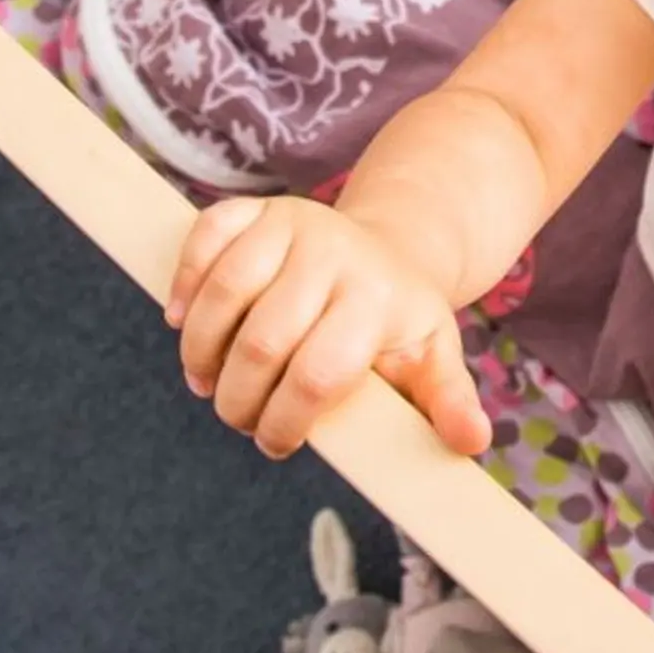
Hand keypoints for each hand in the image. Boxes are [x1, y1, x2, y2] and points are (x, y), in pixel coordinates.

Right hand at [165, 196, 490, 460]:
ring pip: (224, 293)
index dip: (286, 421)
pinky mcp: (255, 208)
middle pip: (263, 343)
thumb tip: (472, 444)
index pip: (319, 375)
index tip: (277, 443)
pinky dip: (183, 282)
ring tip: (207, 383)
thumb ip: (448, 401)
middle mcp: (335, 255)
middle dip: (239, 398)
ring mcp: (292, 224)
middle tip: (238, 418)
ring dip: (201, 351)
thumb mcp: (432, 356)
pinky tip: (180, 321)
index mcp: (377, 299)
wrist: (391, 248)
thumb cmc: (399, 317)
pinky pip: (204, 238)